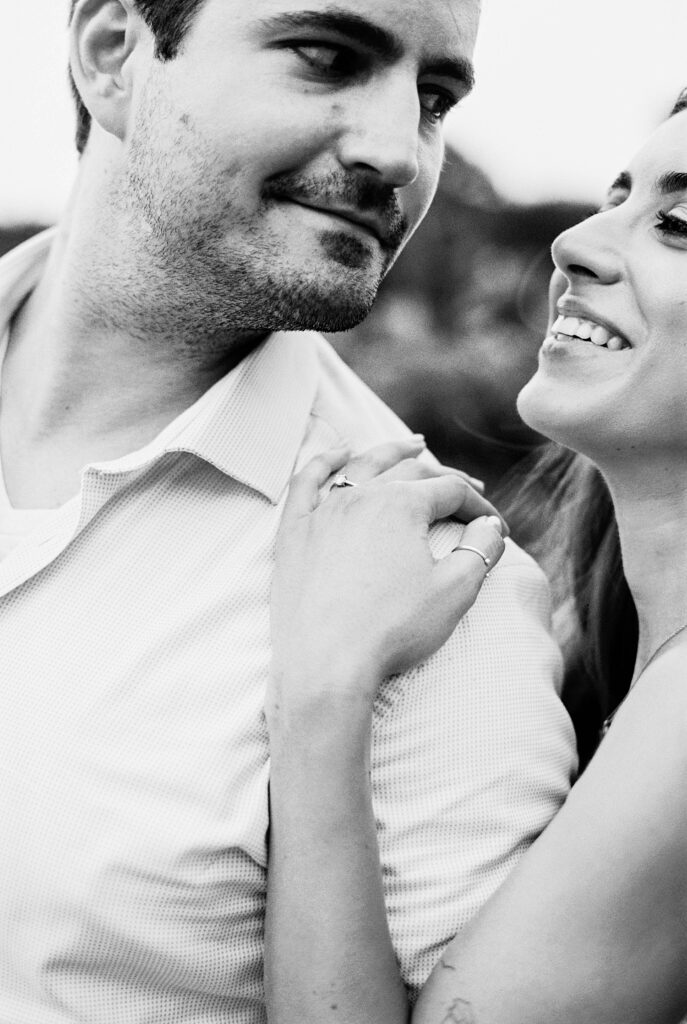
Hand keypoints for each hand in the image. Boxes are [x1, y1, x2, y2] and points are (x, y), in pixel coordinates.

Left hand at [269, 440, 504, 719]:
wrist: (326, 665)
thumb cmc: (392, 630)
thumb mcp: (454, 592)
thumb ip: (480, 551)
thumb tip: (490, 526)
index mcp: (401, 505)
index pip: (450, 490)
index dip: (479, 505)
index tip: (495, 527)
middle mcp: (360, 496)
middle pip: (409, 472)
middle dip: (443, 477)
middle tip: (465, 490)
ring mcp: (323, 512)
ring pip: (361, 467)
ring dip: (390, 452)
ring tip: (412, 447)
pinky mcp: (294, 533)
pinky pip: (307, 483)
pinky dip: (325, 462)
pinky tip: (339, 454)